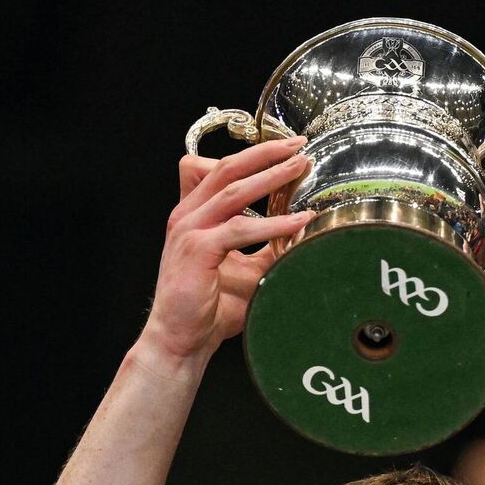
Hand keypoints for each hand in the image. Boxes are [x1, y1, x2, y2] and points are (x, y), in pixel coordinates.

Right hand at [144, 137, 314, 358]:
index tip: (285, 149)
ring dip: (271, 177)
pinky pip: (240, 229)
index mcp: (195, 215)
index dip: (253, 155)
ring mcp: (189, 230)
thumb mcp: (246, 271)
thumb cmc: (209, 309)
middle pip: (228, 168)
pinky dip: (272, 224)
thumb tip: (302, 235)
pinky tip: (297, 221)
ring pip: (234, 191)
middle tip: (299, 145)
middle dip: (266, 153)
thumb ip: (267, 249)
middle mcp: (188, 215)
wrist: (182, 340)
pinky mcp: (197, 250)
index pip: (222, 170)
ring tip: (300, 168)